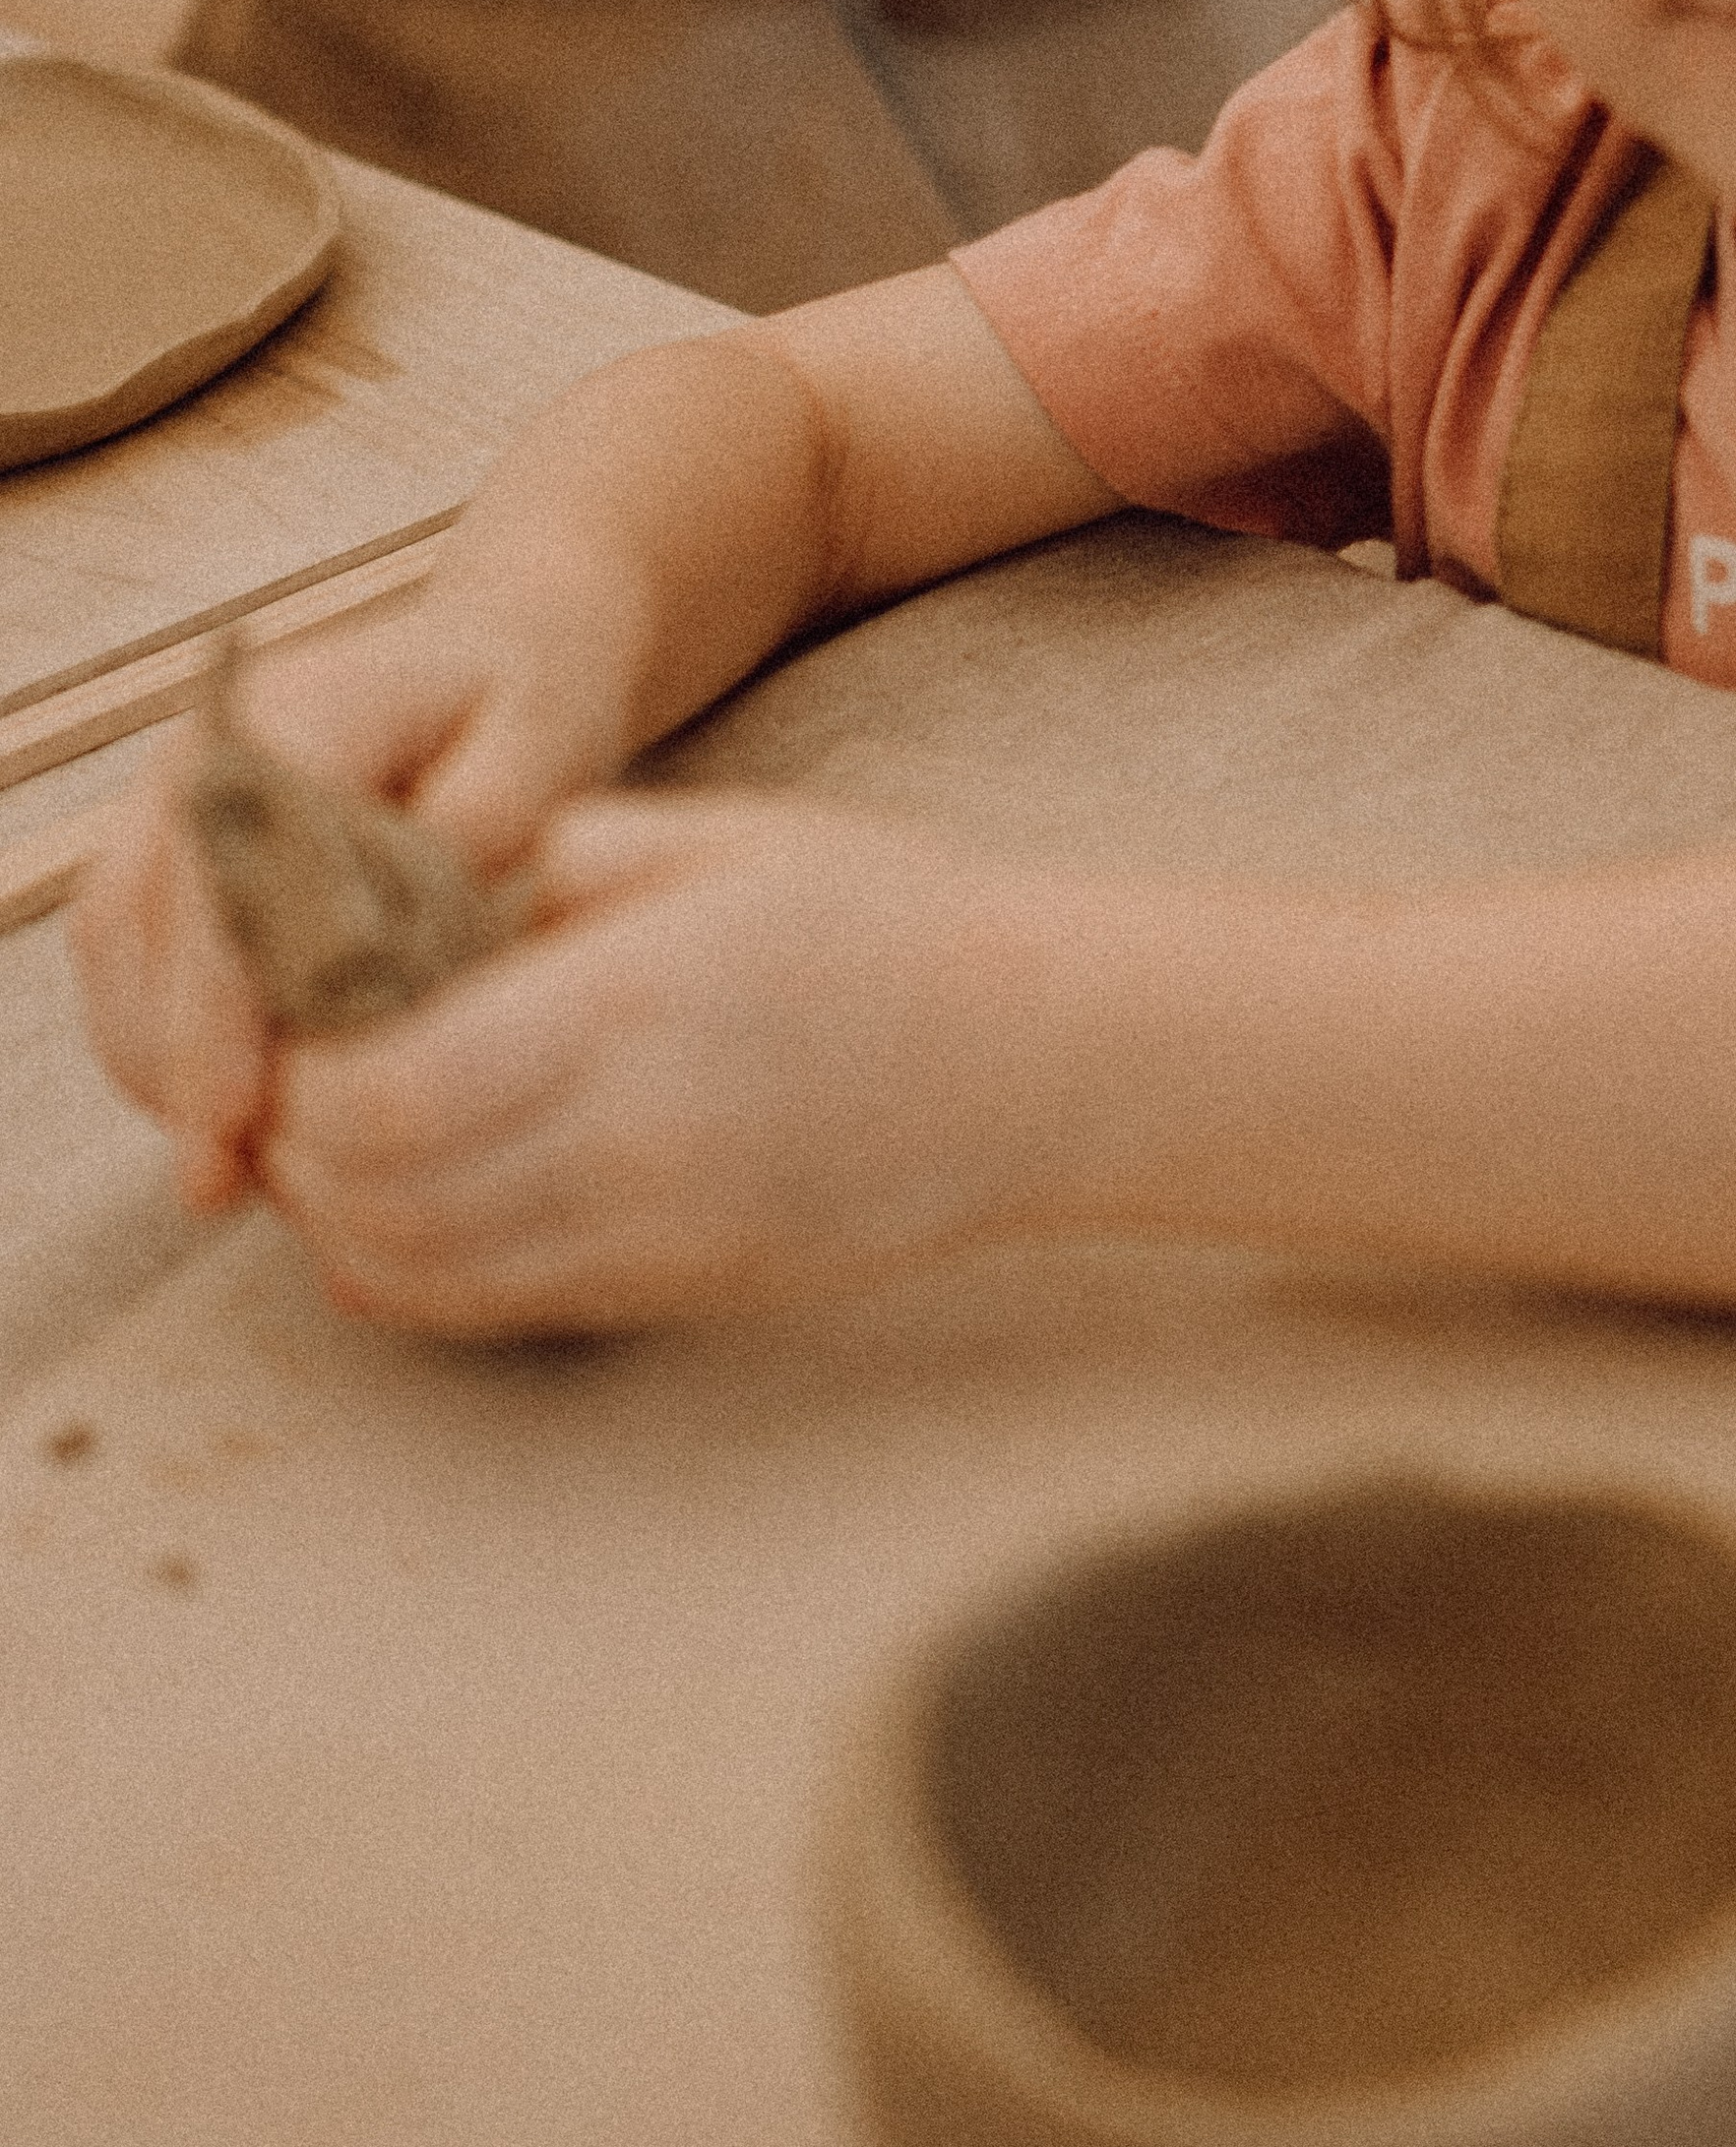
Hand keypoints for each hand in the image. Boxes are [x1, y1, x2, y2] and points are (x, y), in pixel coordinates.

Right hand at [71, 589, 640, 1211]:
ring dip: (162, 1064)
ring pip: (116, 954)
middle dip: (178, 1069)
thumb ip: (480, 826)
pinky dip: (164, 1039)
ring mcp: (173, 794)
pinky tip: (231, 1109)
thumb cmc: (530, 702)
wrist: (499, 646)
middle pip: (143, 931)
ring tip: (239, 1163)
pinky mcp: (169, 840)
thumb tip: (384, 940)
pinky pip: (126, 955)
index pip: (223, 884)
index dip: (219, 1019)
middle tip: (236, 1183)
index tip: (232, 1126)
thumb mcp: (548, 743)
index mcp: (295, 715)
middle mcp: (206, 751)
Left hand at [247, 794, 1022, 1337]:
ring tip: (338, 1146)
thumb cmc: (889, 921)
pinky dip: (419, 1273)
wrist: (1041, 1058)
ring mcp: (657, 1235)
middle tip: (283, 1085)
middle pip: (377, 1199)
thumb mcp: (723, 836)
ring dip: (344, 1220)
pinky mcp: (683, 1291)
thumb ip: (565, 855)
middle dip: (296, 1152)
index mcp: (626, 1003)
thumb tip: (437, 891)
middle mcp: (629, 1140)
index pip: (381, 1095)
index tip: (292, 1017)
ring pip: (422, 1273)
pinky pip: (499, 1310)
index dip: (298, 1075)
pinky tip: (411, 1208)